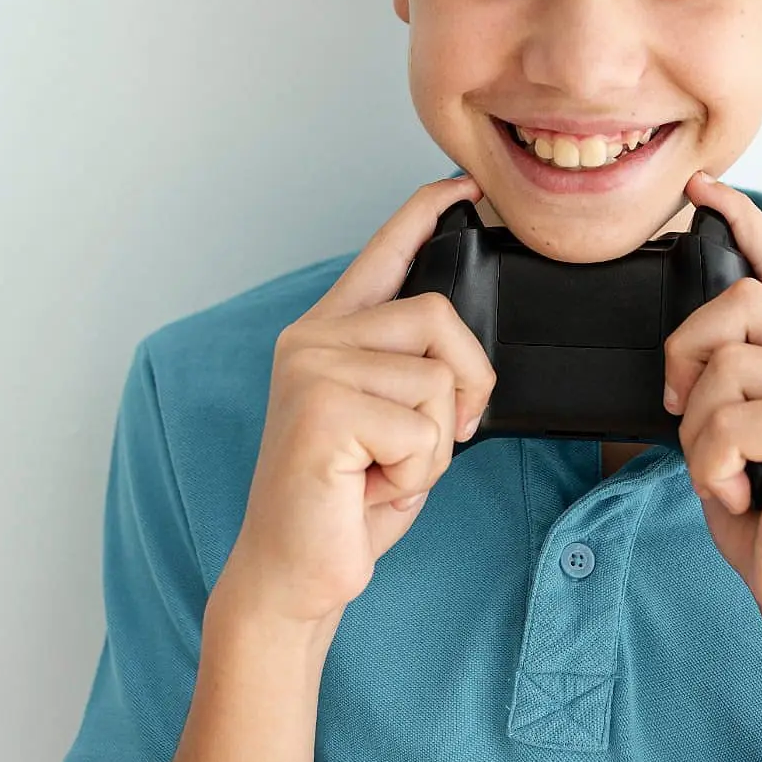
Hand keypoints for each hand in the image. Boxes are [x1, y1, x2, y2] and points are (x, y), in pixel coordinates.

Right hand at [215, 172, 497, 635]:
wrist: (295, 576)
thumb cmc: (345, 505)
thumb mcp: (395, 425)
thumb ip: (417, 372)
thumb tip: (462, 349)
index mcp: (327, 335)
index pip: (383, 255)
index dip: (425, 213)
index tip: (465, 185)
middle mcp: (312, 340)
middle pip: (439, 315)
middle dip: (467, 384)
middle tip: (438, 439)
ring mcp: (312, 370)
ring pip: (437, 380)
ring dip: (434, 445)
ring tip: (385, 471)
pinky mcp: (322, 411)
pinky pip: (422, 429)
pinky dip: (417, 472)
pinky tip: (371, 487)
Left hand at [663, 171, 761, 674]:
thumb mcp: (744, 437)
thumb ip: (734, 378)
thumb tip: (697, 336)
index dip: (742, 223)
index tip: (705, 190)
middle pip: (735, 301)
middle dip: (685, 354)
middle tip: (684, 413)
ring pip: (725, 363)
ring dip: (700, 430)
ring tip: (731, 473)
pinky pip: (728, 418)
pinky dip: (712, 464)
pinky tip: (744, 494)